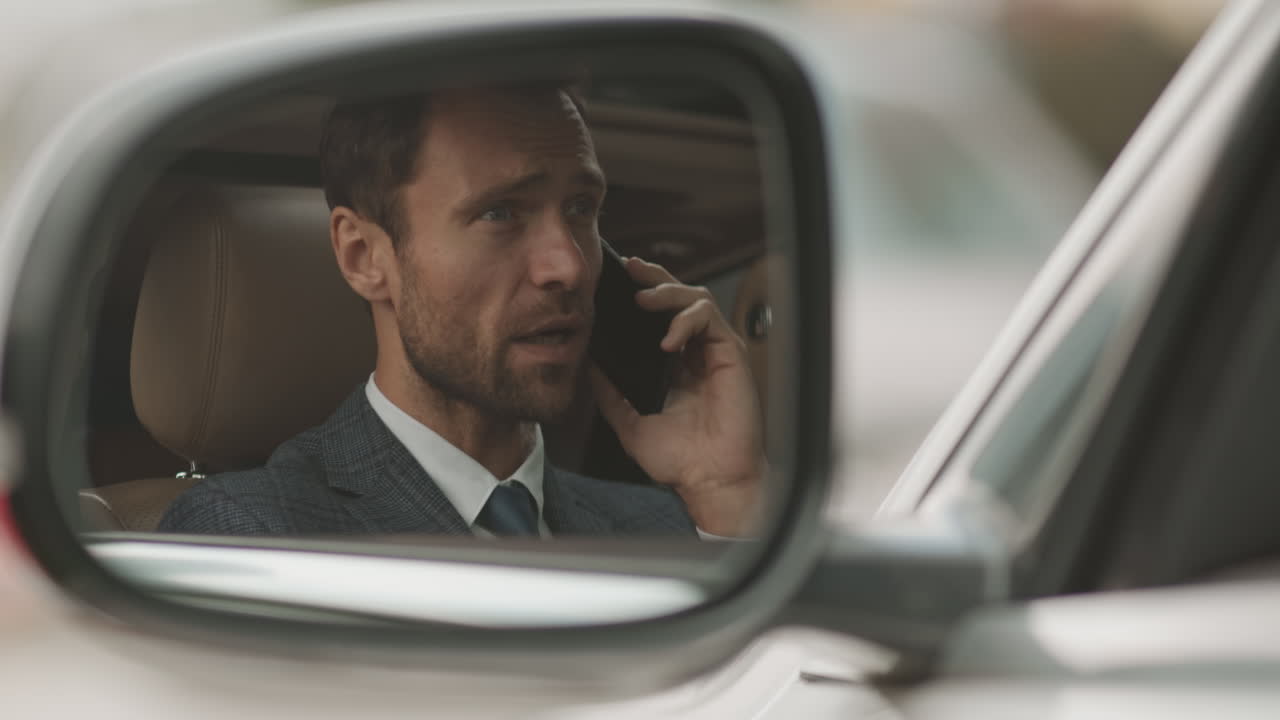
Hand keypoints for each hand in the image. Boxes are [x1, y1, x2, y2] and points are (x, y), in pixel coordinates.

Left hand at [590, 257, 765, 535]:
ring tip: (643, 300)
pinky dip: (687, 320)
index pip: (661, 316)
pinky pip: (710, 319)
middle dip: (654, 278)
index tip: (616, 281)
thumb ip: (610, 394)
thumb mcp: (630, 422)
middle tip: (630, 269)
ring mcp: (716, 352)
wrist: (709, 481)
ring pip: (696, 299)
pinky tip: (668, 339)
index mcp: (678, 366)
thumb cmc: (681, 461)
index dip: (643, 293)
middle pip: (680, 297)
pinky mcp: (732, 355)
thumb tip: (587, 366)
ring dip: (668, 292)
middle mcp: (698, 354)